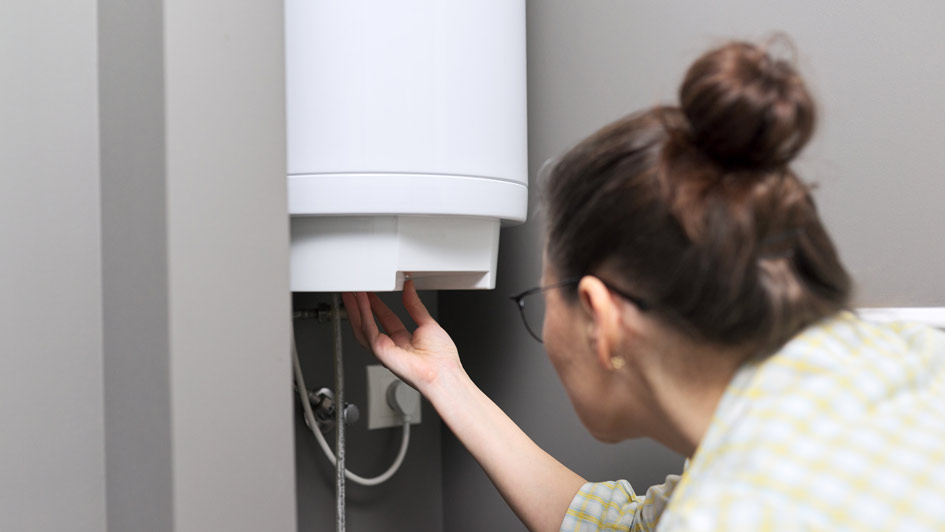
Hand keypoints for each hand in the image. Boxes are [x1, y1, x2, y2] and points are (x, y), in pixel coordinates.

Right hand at [342, 280, 462, 393]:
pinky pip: (368, 329)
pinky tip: (362, 301)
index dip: (377, 305)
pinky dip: (364, 314)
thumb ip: (415, 306)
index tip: (372, 292)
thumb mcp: (427, 323)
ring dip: (356, 309)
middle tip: (355, 290)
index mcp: (404, 340)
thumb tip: (409, 289)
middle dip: (360, 306)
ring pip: (363, 327)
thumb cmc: (441, 359)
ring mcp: (384, 349)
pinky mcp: (380, 350)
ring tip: (352, 293)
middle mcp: (391, 346)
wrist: (442, 373)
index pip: (385, 318)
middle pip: (370, 323)